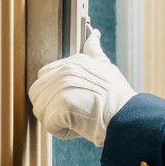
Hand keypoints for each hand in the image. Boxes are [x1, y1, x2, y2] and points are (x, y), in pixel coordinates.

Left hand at [27, 29, 134, 146]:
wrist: (127, 118)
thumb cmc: (119, 98)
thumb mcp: (107, 68)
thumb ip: (94, 52)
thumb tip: (93, 34)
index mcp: (73, 61)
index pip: (43, 76)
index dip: (53, 93)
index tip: (72, 99)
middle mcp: (65, 70)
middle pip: (37, 94)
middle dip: (50, 107)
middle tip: (74, 112)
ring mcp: (62, 87)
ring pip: (41, 110)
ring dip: (56, 120)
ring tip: (78, 118)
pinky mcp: (60, 106)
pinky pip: (49, 125)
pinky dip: (62, 131)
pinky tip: (79, 126)